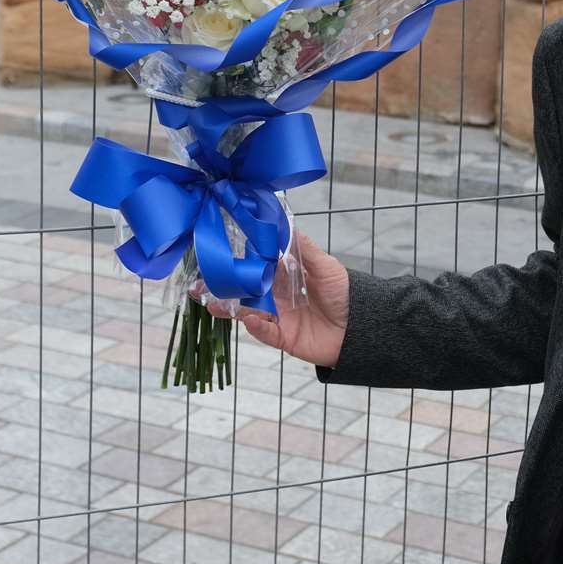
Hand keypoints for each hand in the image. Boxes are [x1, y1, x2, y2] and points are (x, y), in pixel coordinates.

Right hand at [192, 228, 349, 368]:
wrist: (362, 326)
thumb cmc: (344, 292)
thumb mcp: (326, 266)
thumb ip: (304, 249)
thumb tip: (286, 226)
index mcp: (285, 277)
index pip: (257, 267)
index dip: (240, 261)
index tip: (220, 253)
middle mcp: (277, 296)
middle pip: (245, 290)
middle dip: (224, 287)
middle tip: (201, 282)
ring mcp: (279, 317)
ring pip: (248, 312)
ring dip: (230, 308)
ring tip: (212, 303)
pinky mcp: (284, 337)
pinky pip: (266, 333)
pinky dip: (256, 327)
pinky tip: (248, 319)